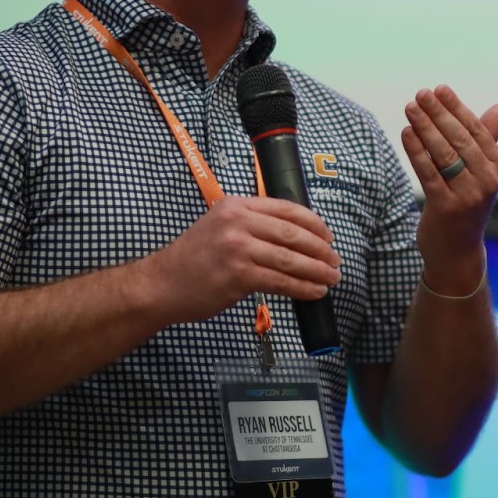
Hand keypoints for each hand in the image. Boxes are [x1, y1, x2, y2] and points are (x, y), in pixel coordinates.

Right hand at [144, 195, 340, 323]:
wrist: (162, 284)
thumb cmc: (193, 258)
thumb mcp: (220, 225)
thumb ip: (252, 223)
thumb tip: (295, 235)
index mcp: (237, 205)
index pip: (287, 209)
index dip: (314, 224)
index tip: (328, 236)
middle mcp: (238, 223)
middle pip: (293, 234)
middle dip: (321, 249)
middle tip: (335, 261)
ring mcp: (238, 249)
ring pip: (291, 260)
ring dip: (317, 271)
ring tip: (331, 278)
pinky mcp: (238, 276)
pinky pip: (281, 282)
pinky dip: (302, 288)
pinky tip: (314, 292)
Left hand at [400, 86, 497, 284]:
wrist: (457, 250)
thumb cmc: (467, 201)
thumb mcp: (481, 170)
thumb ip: (488, 137)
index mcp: (497, 166)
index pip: (476, 129)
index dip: (456, 107)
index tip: (439, 89)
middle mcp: (487, 180)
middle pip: (459, 139)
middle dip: (439, 113)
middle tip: (421, 94)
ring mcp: (467, 195)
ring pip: (443, 153)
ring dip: (425, 127)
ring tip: (410, 107)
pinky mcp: (445, 207)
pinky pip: (429, 172)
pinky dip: (416, 150)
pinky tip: (406, 132)